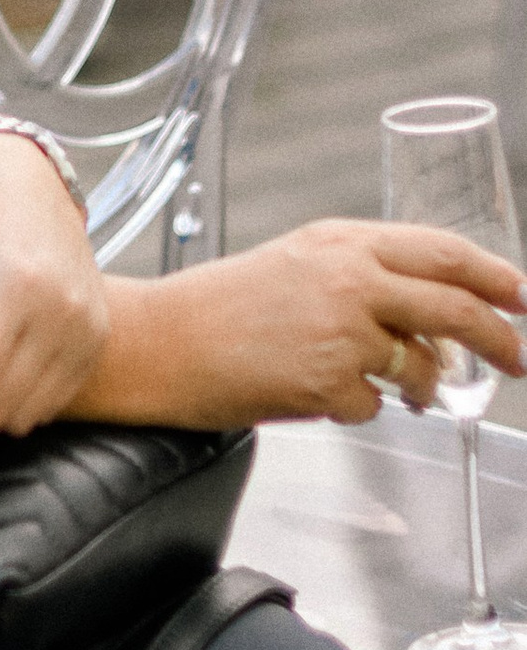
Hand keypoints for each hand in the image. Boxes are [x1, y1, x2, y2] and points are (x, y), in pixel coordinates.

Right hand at [157, 221, 526, 426]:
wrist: (158, 341)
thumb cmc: (218, 308)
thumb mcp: (296, 265)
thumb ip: (361, 279)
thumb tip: (425, 323)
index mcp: (342, 241)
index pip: (444, 251)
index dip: (495, 276)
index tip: (523, 297)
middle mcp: (349, 278)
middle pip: (456, 308)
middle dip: (501, 339)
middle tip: (520, 360)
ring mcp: (341, 330)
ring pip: (420, 367)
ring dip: (420, 386)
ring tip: (399, 391)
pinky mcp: (328, 380)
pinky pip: (373, 406)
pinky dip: (354, 408)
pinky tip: (315, 393)